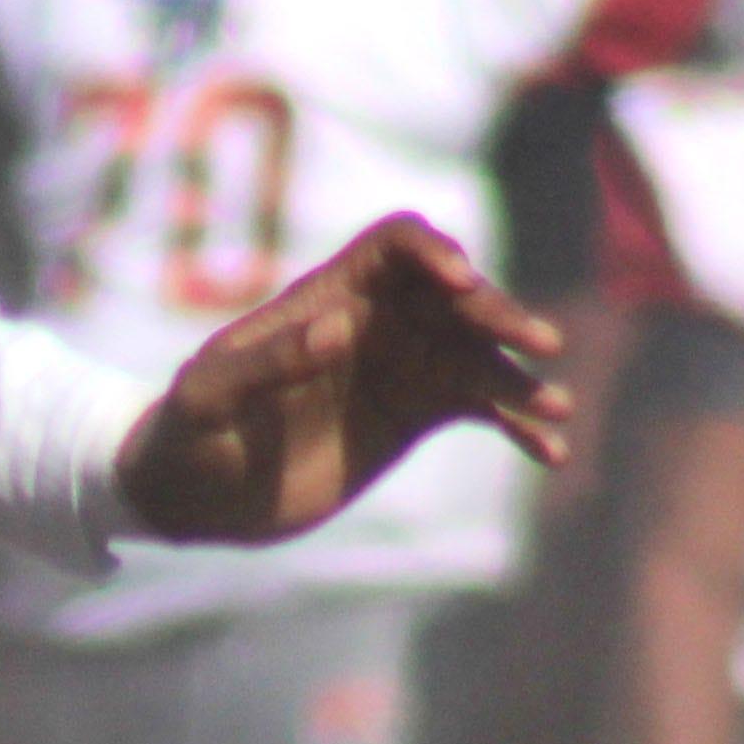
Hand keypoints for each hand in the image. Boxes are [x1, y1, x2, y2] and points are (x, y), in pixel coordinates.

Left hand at [111, 215, 568, 544]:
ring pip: (478, 353)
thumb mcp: (208, 398)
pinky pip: (481, 407)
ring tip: (556, 409)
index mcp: (324, 297)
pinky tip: (549, 453)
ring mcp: (400, 366)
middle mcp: (373, 321)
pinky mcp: (415, 415)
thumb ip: (267, 362)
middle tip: (536, 344)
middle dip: (497, 312)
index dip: (432, 252)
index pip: (394, 246)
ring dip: (520, 376)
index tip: (461, 282)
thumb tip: (338, 328)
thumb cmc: (187, 434)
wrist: (195, 497)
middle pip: (453, 296)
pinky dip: (518, 424)